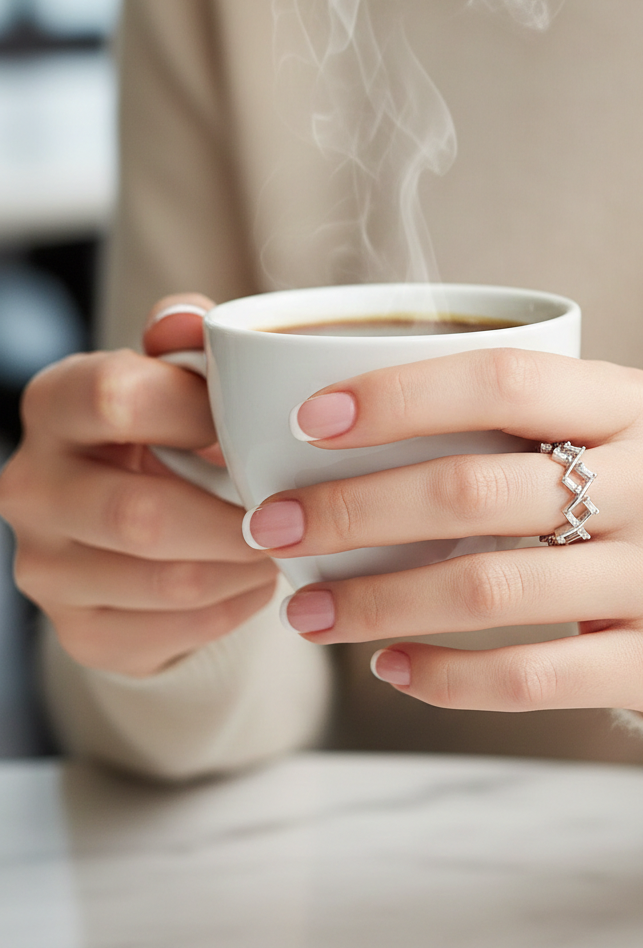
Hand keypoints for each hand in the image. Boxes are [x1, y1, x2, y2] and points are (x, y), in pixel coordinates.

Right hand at [0, 295, 277, 677]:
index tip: (263, 427)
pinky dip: (235, 607)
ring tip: (288, 544)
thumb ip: (191, 340)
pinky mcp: (79, 630)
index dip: (202, 413)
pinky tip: (255, 580)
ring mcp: (46, 568)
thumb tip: (188, 320)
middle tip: (301, 514)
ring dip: (249, 567)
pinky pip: (178, 631)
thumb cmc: (174, 430)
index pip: (115, 397)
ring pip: (172, 583)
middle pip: (142, 516)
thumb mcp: (182, 374)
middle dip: (240, 520)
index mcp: (54, 404)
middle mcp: (32, 487)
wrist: (142, 523)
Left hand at [244, 350, 642, 717]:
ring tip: (306, 610)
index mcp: (634, 403)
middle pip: (480, 492)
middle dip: (356, 510)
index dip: (400, 395)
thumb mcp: (604, 426)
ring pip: (494, 590)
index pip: (504, 379)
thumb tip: (344, 422)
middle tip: (274, 527)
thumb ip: (511, 415)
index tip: (308, 420)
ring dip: (380, 601)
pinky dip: (446, 677)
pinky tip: (388, 665)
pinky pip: (533, 678)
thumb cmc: (636, 487)